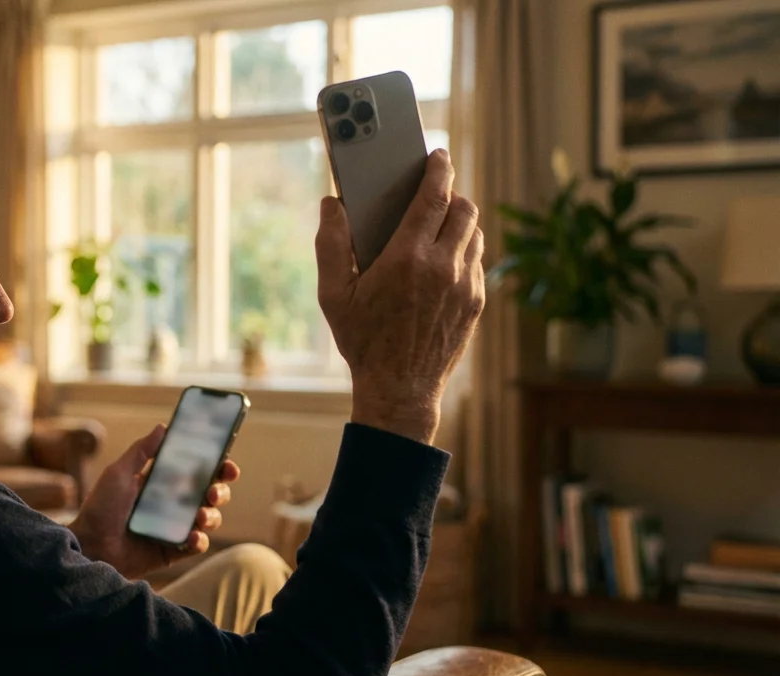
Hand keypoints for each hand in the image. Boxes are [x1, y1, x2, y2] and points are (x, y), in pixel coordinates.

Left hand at [67, 424, 239, 580]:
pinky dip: (199, 540)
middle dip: (220, 490)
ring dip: (212, 515)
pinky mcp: (172, 550)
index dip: (217, 466)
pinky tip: (192, 536)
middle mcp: (173, 504)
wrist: (89, 546)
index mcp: (163, 482)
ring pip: (209, 519)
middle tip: (213, 491)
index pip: (198, 470)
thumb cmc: (101, 507)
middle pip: (211, 493)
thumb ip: (142, 450)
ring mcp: (175, 528)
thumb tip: (164, 426)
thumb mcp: (119, 473)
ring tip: (200, 516)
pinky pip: (196, 545)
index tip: (226, 464)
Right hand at [315, 149, 484, 444]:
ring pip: (475, 234)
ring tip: (441, 223)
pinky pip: (476, 263)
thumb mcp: (333, 294)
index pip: (434, 196)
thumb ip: (330, 244)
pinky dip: (464, 251)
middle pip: (463, 209)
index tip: (437, 155)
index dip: (439, 169)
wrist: (399, 389)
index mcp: (407, 257)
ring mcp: (465, 285)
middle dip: (452, 193)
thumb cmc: (362, 341)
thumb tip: (331, 204)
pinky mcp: (476, 303)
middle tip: (436, 191)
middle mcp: (443, 266)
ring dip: (461, 221)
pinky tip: (444, 259)